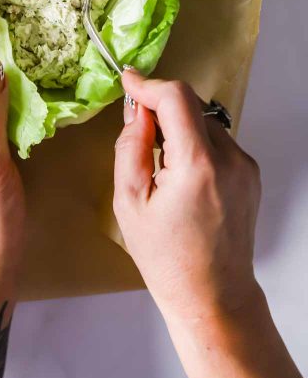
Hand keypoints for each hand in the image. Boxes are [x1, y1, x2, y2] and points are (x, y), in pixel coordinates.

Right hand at [114, 68, 260, 323]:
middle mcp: (230, 159)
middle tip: (136, 131)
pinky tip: (181, 176)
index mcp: (198, 166)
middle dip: (160, 108)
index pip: (177, 97)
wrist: (213, 296)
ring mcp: (245, 166)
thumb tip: (136, 111)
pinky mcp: (250, 174)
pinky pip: (217, 141)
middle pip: (191, 105)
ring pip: (203, 121)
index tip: (128, 82)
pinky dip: (195, 144)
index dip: (149, 84)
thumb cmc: (167, 259)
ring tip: (160, 165)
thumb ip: (130, 147)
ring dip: (178, 127)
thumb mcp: (129, 202)